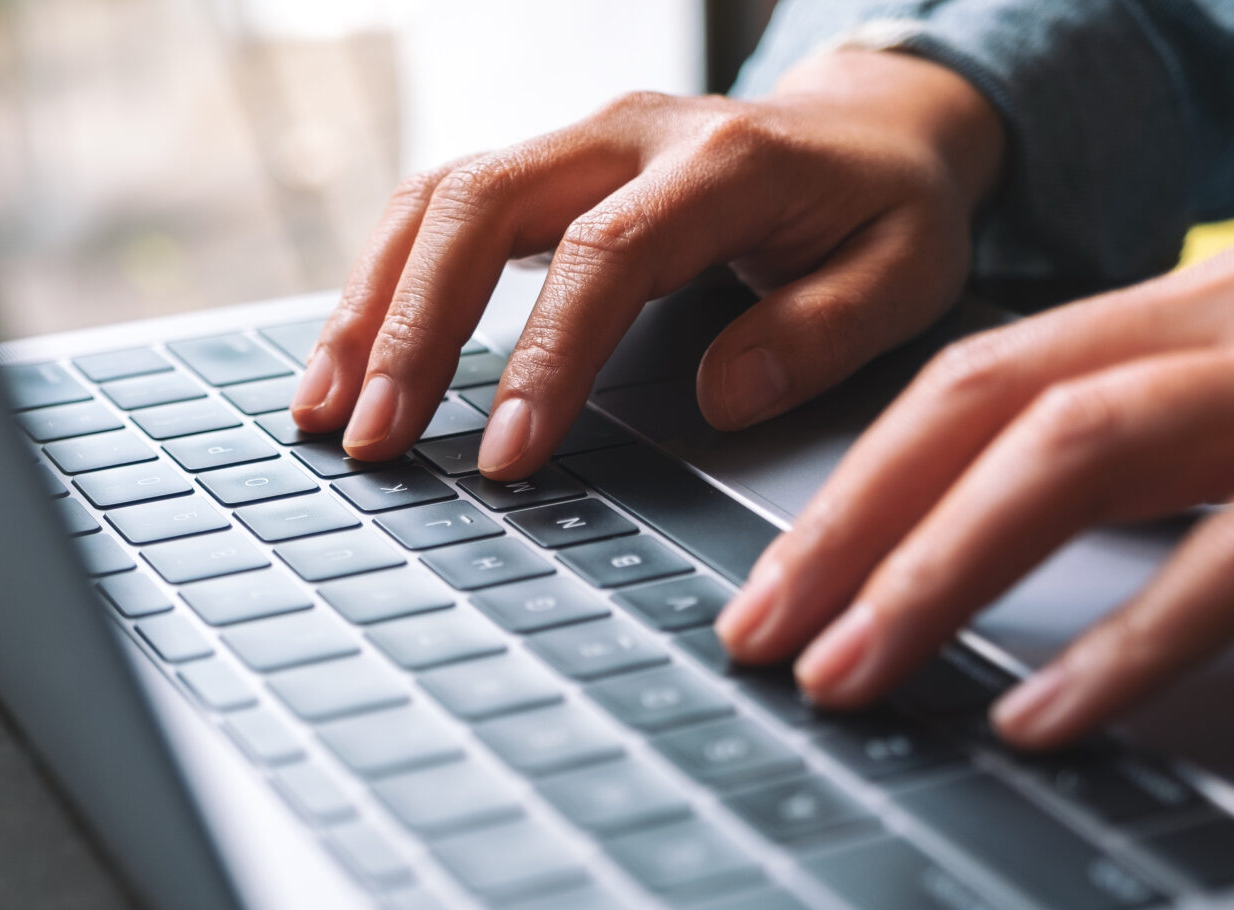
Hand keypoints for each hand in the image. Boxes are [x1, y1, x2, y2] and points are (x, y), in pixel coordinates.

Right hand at [288, 50, 1003, 478]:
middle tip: (376, 438)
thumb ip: (824, 331)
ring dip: (371, 304)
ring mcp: (573, 142)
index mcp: (723, 162)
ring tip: (326, 409)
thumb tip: (720, 395)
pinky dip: (382, 285)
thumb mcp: (908, 273)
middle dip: (415, 328)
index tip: (507, 455)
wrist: (868, 129)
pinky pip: (436, 210)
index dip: (544, 356)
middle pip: (483, 206)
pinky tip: (348, 361)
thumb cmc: (886, 212)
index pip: (604, 254)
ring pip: (437, 198)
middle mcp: (628, 134)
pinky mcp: (540, 168)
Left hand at [716, 239, 1233, 748]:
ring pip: (1082, 452)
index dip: (849, 484)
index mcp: (1189, 307)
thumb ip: (1155, 448)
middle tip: (757, 643)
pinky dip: (1137, 641)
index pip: (966, 380)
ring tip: (852, 679)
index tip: (767, 584)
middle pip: (987, 406)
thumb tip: (996, 541)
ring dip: (942, 572)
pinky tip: (1050, 716)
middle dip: (850, 528)